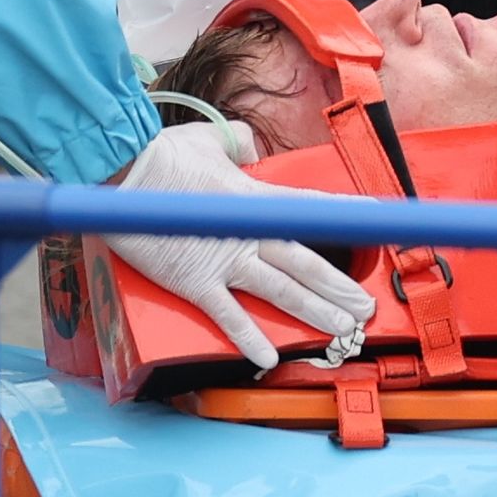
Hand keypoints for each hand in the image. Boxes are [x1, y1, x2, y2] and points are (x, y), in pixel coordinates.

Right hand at [105, 121, 375, 368]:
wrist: (119, 173)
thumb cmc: (160, 154)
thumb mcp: (208, 138)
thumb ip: (238, 142)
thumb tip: (252, 146)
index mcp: (254, 197)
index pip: (312, 208)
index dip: (348, 215)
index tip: (378, 223)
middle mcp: (248, 233)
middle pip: (307, 263)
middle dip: (340, 287)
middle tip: (367, 307)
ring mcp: (225, 260)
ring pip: (282, 291)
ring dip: (315, 313)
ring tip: (343, 330)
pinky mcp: (194, 282)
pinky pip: (227, 315)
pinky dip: (249, 338)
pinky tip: (269, 358)